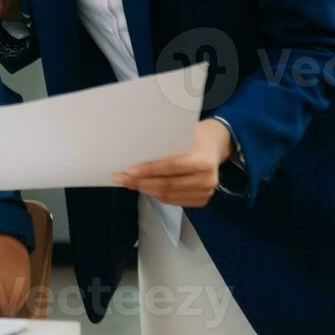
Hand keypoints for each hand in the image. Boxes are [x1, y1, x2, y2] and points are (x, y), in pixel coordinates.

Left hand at [111, 119, 233, 207]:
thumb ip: (164, 143)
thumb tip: (133, 150)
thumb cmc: (193, 135)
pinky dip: (155, 194)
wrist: (215, 145)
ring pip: (167, 196)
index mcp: (203, 160)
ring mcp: (206, 192)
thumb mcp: (182, 133)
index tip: (129, 170)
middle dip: (140, 182)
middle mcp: (207, 179)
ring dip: (145, 189)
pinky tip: (143, 187)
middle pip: (167, 185)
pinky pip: (173, 201)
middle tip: (119, 177)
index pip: (171, 167)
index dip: (149, 169)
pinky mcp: (202, 200)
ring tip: (127, 182)